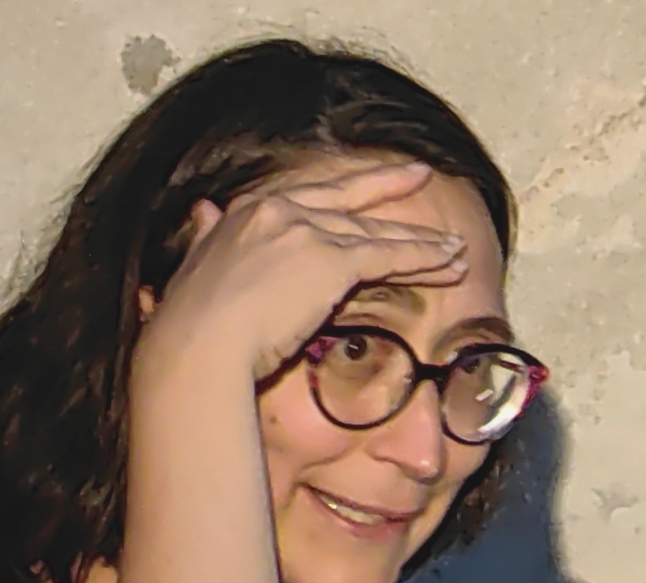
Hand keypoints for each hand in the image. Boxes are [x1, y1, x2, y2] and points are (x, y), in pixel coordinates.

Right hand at [137, 159, 468, 384]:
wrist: (197, 345)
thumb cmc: (190, 326)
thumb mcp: (194, 267)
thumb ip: (208, 236)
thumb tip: (204, 212)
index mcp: (245, 212)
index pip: (308, 199)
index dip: (340, 193)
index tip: (361, 185)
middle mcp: (278, 210)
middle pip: (347, 199)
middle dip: (387, 186)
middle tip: (419, 175)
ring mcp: (306, 231)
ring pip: (376, 232)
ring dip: (421, 242)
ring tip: (455, 247)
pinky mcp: (331, 259)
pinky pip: (389, 255)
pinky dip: (423, 258)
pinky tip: (450, 262)